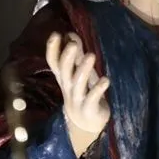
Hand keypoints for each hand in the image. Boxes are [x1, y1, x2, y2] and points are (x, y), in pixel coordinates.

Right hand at [45, 32, 110, 156]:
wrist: (86, 124)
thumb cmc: (83, 92)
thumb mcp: (78, 73)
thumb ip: (76, 55)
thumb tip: (70, 34)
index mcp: (63, 77)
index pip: (53, 62)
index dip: (52, 49)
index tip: (55, 34)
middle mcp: (67, 87)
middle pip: (63, 72)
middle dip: (67, 57)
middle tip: (73, 44)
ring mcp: (77, 99)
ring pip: (77, 84)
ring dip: (83, 69)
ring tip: (91, 55)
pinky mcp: (89, 108)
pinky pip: (92, 98)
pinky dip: (98, 89)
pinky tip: (105, 80)